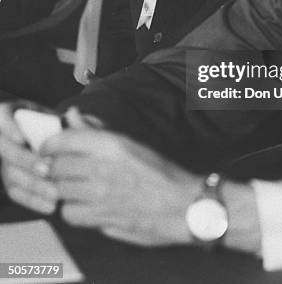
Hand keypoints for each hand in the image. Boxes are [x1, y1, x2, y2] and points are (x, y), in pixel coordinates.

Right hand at [0, 103, 57, 212]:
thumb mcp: (54, 115)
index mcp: (7, 115)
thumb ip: (63, 118)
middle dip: (25, 161)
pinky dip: (33, 200)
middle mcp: (1, 138)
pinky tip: (51, 205)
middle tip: (46, 169)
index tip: (21, 138)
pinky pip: (16, 192)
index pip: (2, 120)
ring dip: (32, 185)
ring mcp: (3, 161)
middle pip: (6, 151)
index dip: (9, 129)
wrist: (46, 138)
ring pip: (10, 175)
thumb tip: (73, 114)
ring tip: (54, 192)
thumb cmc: (50, 122)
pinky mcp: (8, 180)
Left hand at [42, 128, 200, 245]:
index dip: (49, 145)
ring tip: (76, 188)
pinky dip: (73, 210)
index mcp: (110, 144)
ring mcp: (100, 195)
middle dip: (56, 167)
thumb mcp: (128, 142)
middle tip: (62, 170)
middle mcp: (102, 168)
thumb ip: (95, 129)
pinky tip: (84, 205)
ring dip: (64, 189)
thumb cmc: (158, 171)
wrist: (181, 203)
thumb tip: (72, 114)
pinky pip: (70, 214)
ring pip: (60, 190)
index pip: (62, 140)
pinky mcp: (101, 218)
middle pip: (57, 166)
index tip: (47, 149)